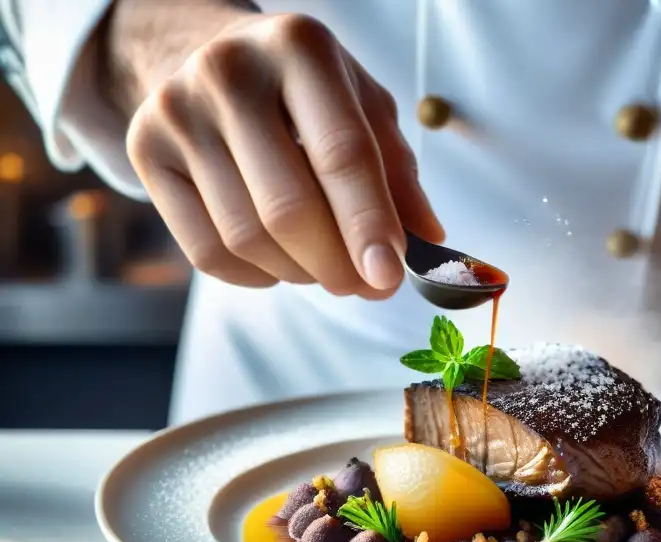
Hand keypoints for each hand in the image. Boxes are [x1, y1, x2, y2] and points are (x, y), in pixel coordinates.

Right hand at [106, 4, 443, 295]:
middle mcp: (229, 73)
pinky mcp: (144, 150)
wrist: (206, 54)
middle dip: (336, 265)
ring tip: (326, 266)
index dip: (368, 224)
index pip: (341, 154)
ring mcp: (177, 111)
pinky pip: (207, 252)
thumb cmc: (303, 91)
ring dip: (301, 274)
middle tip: (365, 287)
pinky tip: (280, 263)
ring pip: (247, 238)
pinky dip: (257, 276)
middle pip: (288, 208)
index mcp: (300, 49)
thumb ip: (399, 176)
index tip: (389, 278)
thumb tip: (428, 245)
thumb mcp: (364, 109)